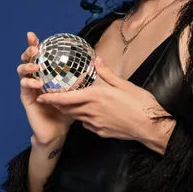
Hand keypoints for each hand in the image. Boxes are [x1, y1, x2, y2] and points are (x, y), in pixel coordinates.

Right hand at [17, 32, 73, 145]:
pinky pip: (24, 87)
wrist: (57, 131)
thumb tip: (96, 61)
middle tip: (35, 48)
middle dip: (29, 51)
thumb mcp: (77, 91)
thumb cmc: (68, 110)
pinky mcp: (26, 98)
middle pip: (28, 59)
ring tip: (36, 66)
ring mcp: (29, 87)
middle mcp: (36, 77)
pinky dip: (29, 83)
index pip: (40, 55)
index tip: (33, 34)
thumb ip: (84, 76)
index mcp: (46, 73)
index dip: (35, 43)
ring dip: (28, 66)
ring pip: (22, 71)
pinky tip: (37, 83)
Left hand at [36, 56, 174, 152]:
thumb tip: (97, 59)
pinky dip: (83, 118)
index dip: (52, 97)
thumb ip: (107, 73)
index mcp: (96, 96)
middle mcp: (92, 111)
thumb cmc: (140, 104)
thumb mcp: (124, 84)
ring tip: (65, 104)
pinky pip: (87, 124)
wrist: (150, 127)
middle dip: (57, 104)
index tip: (41, 95)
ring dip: (69, 110)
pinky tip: (87, 113)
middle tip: (50, 97)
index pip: (66, 98)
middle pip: (68, 109)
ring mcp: (96, 124)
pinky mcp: (101, 132)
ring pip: (76, 117)